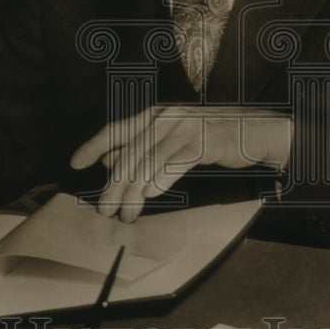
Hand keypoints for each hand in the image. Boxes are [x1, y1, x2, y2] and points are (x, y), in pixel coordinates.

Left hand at [70, 105, 291, 221]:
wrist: (254, 131)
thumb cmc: (211, 137)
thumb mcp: (172, 138)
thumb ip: (142, 147)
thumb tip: (108, 162)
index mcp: (156, 114)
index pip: (116, 129)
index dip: (93, 145)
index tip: (75, 164)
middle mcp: (167, 116)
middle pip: (131, 152)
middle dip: (114, 185)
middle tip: (103, 209)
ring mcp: (186, 127)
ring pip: (150, 162)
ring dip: (134, 192)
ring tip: (125, 214)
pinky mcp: (205, 141)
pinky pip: (176, 163)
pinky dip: (161, 180)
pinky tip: (150, 196)